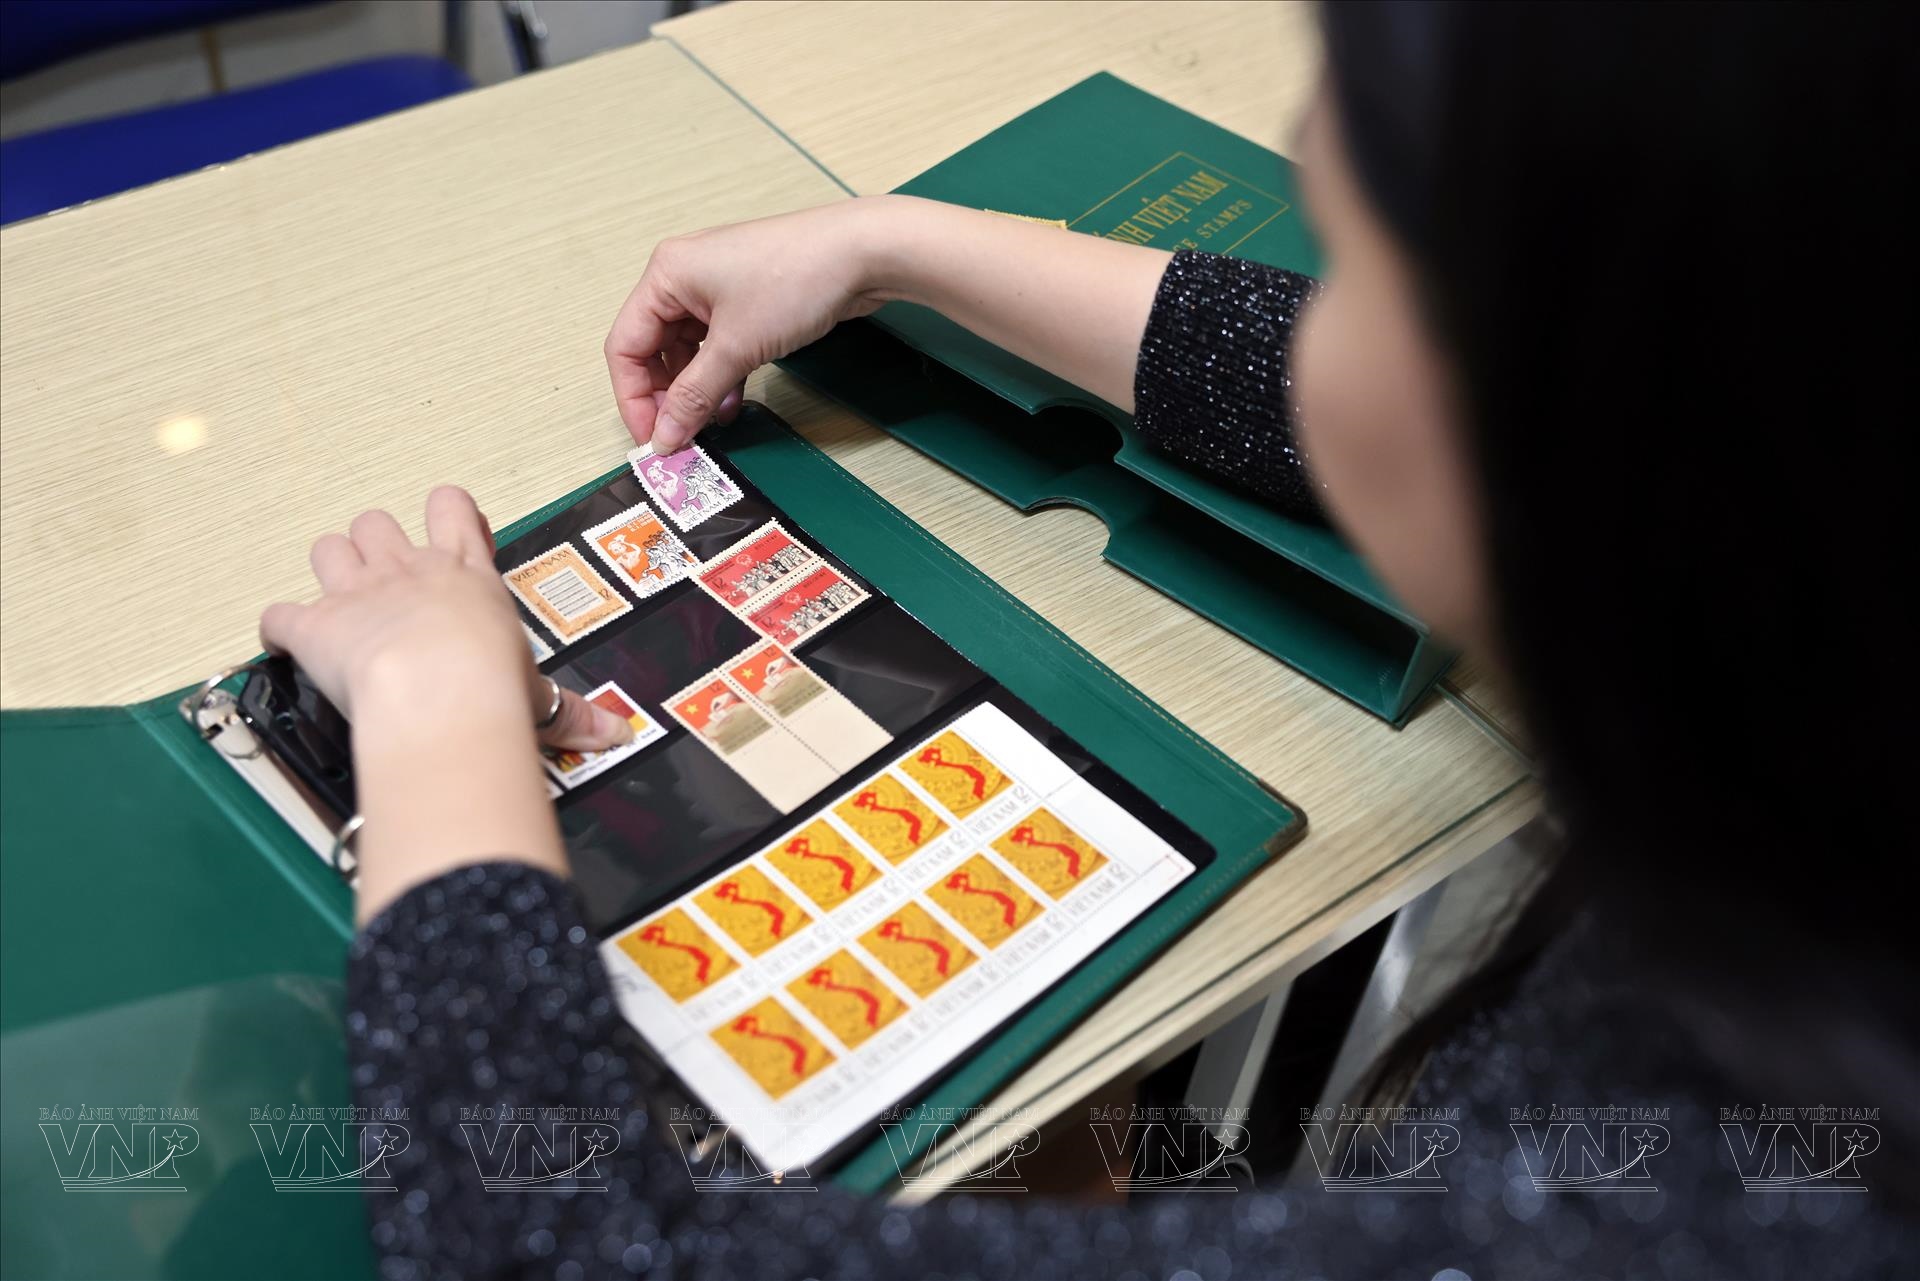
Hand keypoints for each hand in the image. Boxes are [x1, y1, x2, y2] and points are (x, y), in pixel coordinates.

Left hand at [259, 486, 631, 753]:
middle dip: (375, 547)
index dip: (445, 517)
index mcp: (467, 576)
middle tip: (386, 583)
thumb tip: (619, 733)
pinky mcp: (313, 626)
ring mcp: (356, 594)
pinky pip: (278, 614)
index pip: (453, 509)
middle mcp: (410, 571)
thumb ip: (572, 713)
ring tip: (340, 604)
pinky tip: (285, 643)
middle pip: (377, 522)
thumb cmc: (493, 684)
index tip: (448, 536)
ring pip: (328, 549)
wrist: (440, 690)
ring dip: (328, 574)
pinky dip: (277, 628)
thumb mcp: (540, 696)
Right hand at [605, 198, 893, 451]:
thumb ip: (694, 395)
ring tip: (713, 421)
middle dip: (665, 396)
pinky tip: (734, 400)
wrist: (862, 253)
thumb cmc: (795, 280)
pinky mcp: (746, 299)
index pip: (625, 345)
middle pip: (652, 349)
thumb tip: (665, 436)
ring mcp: (716, 287)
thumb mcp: (736, 347)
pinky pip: (716, 345)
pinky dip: (720, 375)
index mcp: (666, 275)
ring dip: (695, 390)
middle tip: (683, 435)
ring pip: (686, 350)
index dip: (634, 398)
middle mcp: (684, 276)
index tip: (652, 438)